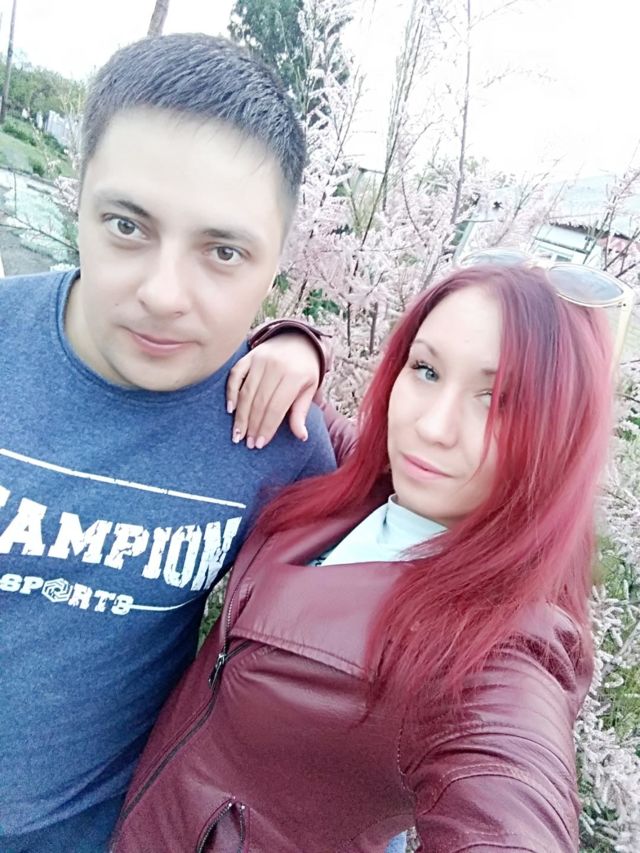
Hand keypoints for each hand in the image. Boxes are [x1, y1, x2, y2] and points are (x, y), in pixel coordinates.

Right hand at [226, 332, 321, 447]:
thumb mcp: (309, 389)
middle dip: (252, 425)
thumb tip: (301, 437)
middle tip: (247, 443)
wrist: (298, 340)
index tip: (260, 444)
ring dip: (240, 416)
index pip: (276, 408)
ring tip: (237, 434)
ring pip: (246, 392)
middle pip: (259, 402)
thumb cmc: (305, 369)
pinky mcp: (248, 356)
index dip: (267, 427)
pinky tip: (230, 409)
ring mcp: (259, 360)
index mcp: (293, 376)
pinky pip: (235, 375)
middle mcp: (275, 367)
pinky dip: (231, 392)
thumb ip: (301, 412)